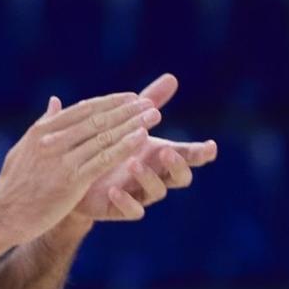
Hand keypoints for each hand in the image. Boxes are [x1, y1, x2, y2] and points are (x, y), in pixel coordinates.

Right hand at [0, 92, 159, 247]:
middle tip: (151, 103)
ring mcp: (61, 159)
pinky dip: (123, 146)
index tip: (132, 97)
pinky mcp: (70, 180)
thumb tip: (55, 101)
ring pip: (103, 136)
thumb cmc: (13, 185)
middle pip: (97, 119)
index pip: (83, 109)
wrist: (2, 216)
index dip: (110, 102)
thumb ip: (44, 124)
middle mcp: (51, 139)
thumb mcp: (24, 148)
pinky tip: (140, 139)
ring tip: (153, 117)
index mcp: (42, 130)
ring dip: (131, 124)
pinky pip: (102, 159)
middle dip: (126, 110)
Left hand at [70, 73, 218, 221]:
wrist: (77, 172)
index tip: (211, 146)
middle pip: (180, 176)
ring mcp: (140, 193)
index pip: (188, 154)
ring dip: (147, 178)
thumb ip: (150, 101)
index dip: (201, 153)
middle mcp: (156, 175)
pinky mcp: (119, 208)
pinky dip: (125, 201)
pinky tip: (114, 190)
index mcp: (160, 154)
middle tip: (166, 151)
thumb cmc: (111, 143)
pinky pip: (131, 211)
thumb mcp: (128, 120)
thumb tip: (172, 77)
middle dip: (177, 165)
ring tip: (132, 163)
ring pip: (156, 192)